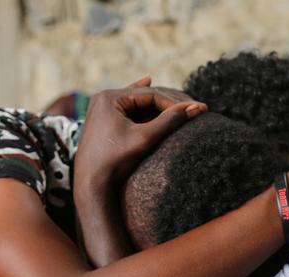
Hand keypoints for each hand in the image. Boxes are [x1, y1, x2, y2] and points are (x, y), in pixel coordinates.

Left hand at [73, 77, 206, 194]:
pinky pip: (130, 107)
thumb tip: (195, 108)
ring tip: (183, 101)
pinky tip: (147, 81)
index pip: (151, 95)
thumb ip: (169, 121)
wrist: (91, 184)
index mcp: (110, 98)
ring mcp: (104, 108)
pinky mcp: (106, 120)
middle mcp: (105, 98)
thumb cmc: (115, 161)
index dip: (176, 103)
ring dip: (161, 102)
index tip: (198, 109)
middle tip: (196, 106)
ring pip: (140, 101)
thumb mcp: (145, 139)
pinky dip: (143, 102)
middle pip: (146, 96)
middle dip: (171, 101)